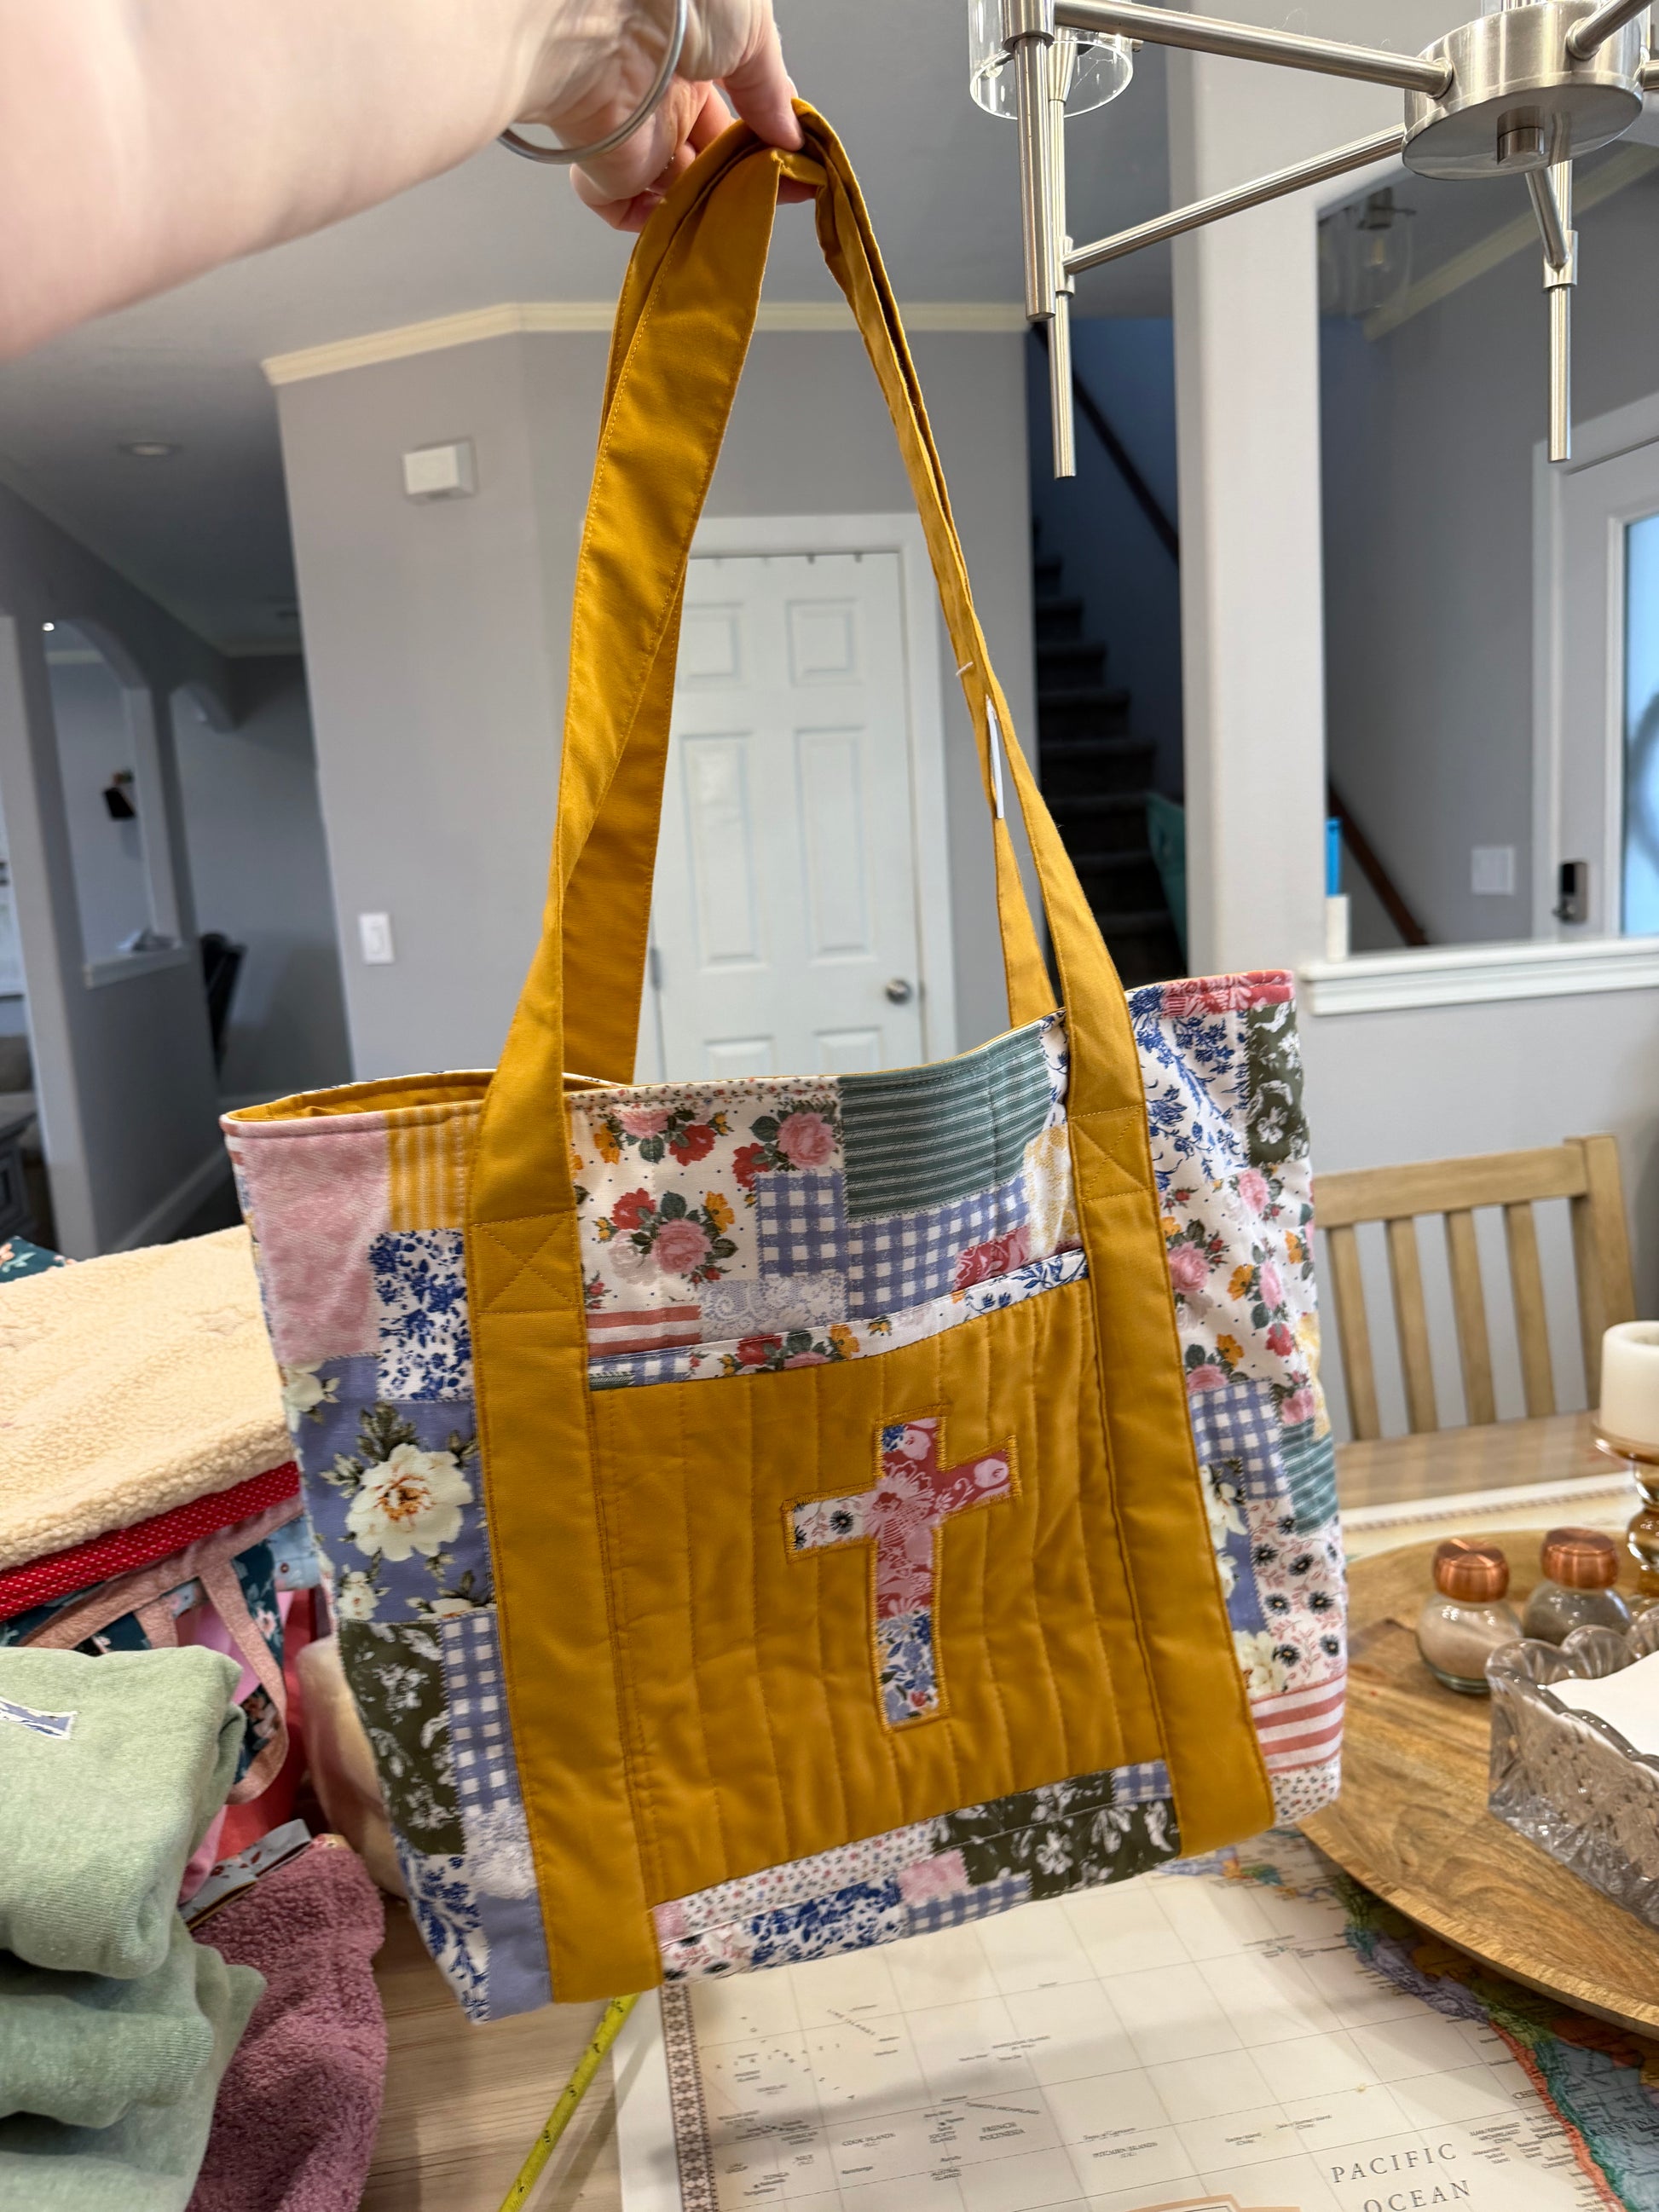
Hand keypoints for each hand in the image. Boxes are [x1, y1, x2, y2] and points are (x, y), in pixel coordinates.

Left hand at [517, 0, 807, 230]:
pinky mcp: (607, 168)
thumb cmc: (678, 1)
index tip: (797, 164)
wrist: (614, 14)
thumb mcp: (752, 32)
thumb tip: (791, 135)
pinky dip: (657, 225)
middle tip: (778, 191)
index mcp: (692, 59)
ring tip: (746, 211)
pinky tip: (693, 224)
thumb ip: (770, 91)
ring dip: (711, 206)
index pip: (731, 116)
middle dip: (745, 180)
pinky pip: (627, 211)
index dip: (765, 142)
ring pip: (676, 188)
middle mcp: (661, 98)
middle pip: (707, 157)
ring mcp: (634, 134)